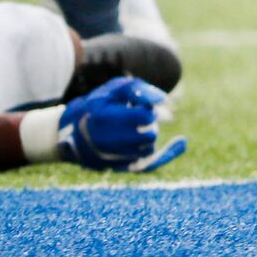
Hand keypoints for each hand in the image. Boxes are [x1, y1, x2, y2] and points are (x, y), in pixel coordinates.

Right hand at [55, 76, 185, 172]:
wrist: (74, 132)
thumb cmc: (100, 105)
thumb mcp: (116, 89)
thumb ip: (139, 90)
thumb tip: (164, 100)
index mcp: (107, 119)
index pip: (145, 117)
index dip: (146, 110)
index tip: (136, 107)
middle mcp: (110, 142)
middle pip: (150, 135)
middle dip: (148, 125)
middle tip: (134, 119)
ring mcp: (114, 157)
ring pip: (149, 147)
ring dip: (148, 137)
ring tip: (132, 130)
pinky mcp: (120, 167)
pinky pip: (148, 164)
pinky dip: (165, 154)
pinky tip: (181, 144)